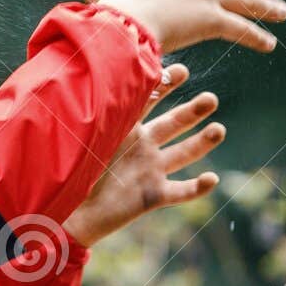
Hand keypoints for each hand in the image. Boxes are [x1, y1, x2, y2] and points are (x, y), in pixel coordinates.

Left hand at [64, 66, 224, 247]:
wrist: (68, 214)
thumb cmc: (69, 173)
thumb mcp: (84, 138)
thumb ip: (95, 113)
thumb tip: (95, 77)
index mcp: (126, 128)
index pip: (150, 100)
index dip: (166, 85)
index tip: (181, 71)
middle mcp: (143, 146)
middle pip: (175, 124)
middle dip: (194, 111)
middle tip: (211, 99)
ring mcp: (151, 171)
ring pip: (184, 154)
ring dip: (202, 142)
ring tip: (218, 130)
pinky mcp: (153, 196)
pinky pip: (180, 192)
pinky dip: (197, 188)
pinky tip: (211, 179)